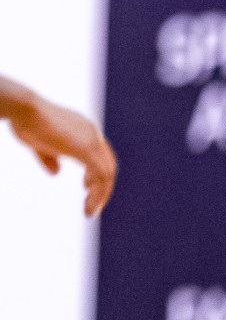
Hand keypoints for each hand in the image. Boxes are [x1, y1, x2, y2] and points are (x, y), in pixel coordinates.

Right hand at [7, 95, 116, 217]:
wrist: (24, 108)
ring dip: (101, 194)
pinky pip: (101, 175)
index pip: (100, 155)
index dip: (96, 173)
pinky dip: (98, 192)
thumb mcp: (39, 143)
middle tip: (93, 206)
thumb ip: (50, 157)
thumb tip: (57, 173)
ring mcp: (92, 139)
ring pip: (107, 172)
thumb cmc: (26, 122)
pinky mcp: (86, 148)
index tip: (87, 188)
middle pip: (108, 164)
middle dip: (102, 187)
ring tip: (90, 211)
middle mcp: (92, 134)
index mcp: (84, 130)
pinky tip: (89, 205)